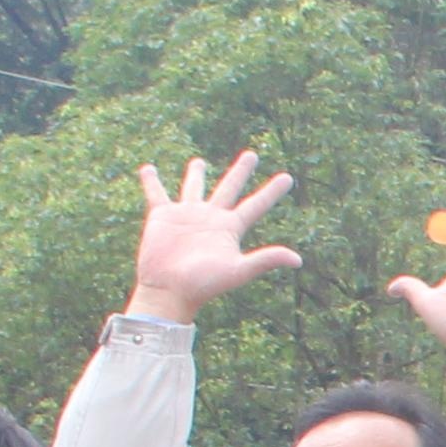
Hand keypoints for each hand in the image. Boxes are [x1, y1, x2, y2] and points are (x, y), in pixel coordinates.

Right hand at [129, 150, 303, 324]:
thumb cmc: (204, 285)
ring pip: (193, 188)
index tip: (288, 177)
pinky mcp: (162, 217)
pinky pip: (156, 194)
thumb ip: (265, 261)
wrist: (170, 292)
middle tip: (252, 154)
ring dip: (195, 174)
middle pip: (229, 188)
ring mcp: (186, 216)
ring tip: (198, 162)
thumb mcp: (237, 271)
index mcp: (230, 228)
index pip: (256, 205)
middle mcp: (210, 218)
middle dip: (240, 171)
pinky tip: (148, 169)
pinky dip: (151, 181)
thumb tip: (298, 260)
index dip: (272, 192)